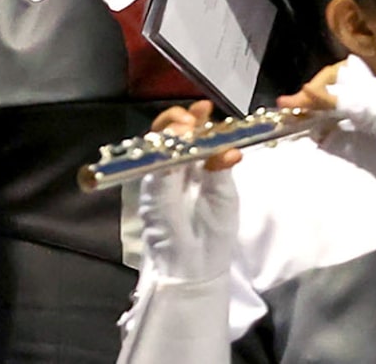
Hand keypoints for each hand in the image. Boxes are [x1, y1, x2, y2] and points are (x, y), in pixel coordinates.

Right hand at [135, 103, 242, 283]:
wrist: (196, 267)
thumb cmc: (214, 233)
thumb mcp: (223, 195)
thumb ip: (219, 167)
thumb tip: (226, 142)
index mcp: (195, 166)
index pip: (191, 134)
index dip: (196, 119)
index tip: (205, 108)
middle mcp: (174, 167)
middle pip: (169, 133)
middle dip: (179, 119)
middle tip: (194, 117)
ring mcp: (159, 176)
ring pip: (156, 142)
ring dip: (170, 129)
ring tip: (187, 124)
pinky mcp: (150, 189)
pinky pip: (153, 163)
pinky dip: (163, 150)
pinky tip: (175, 141)